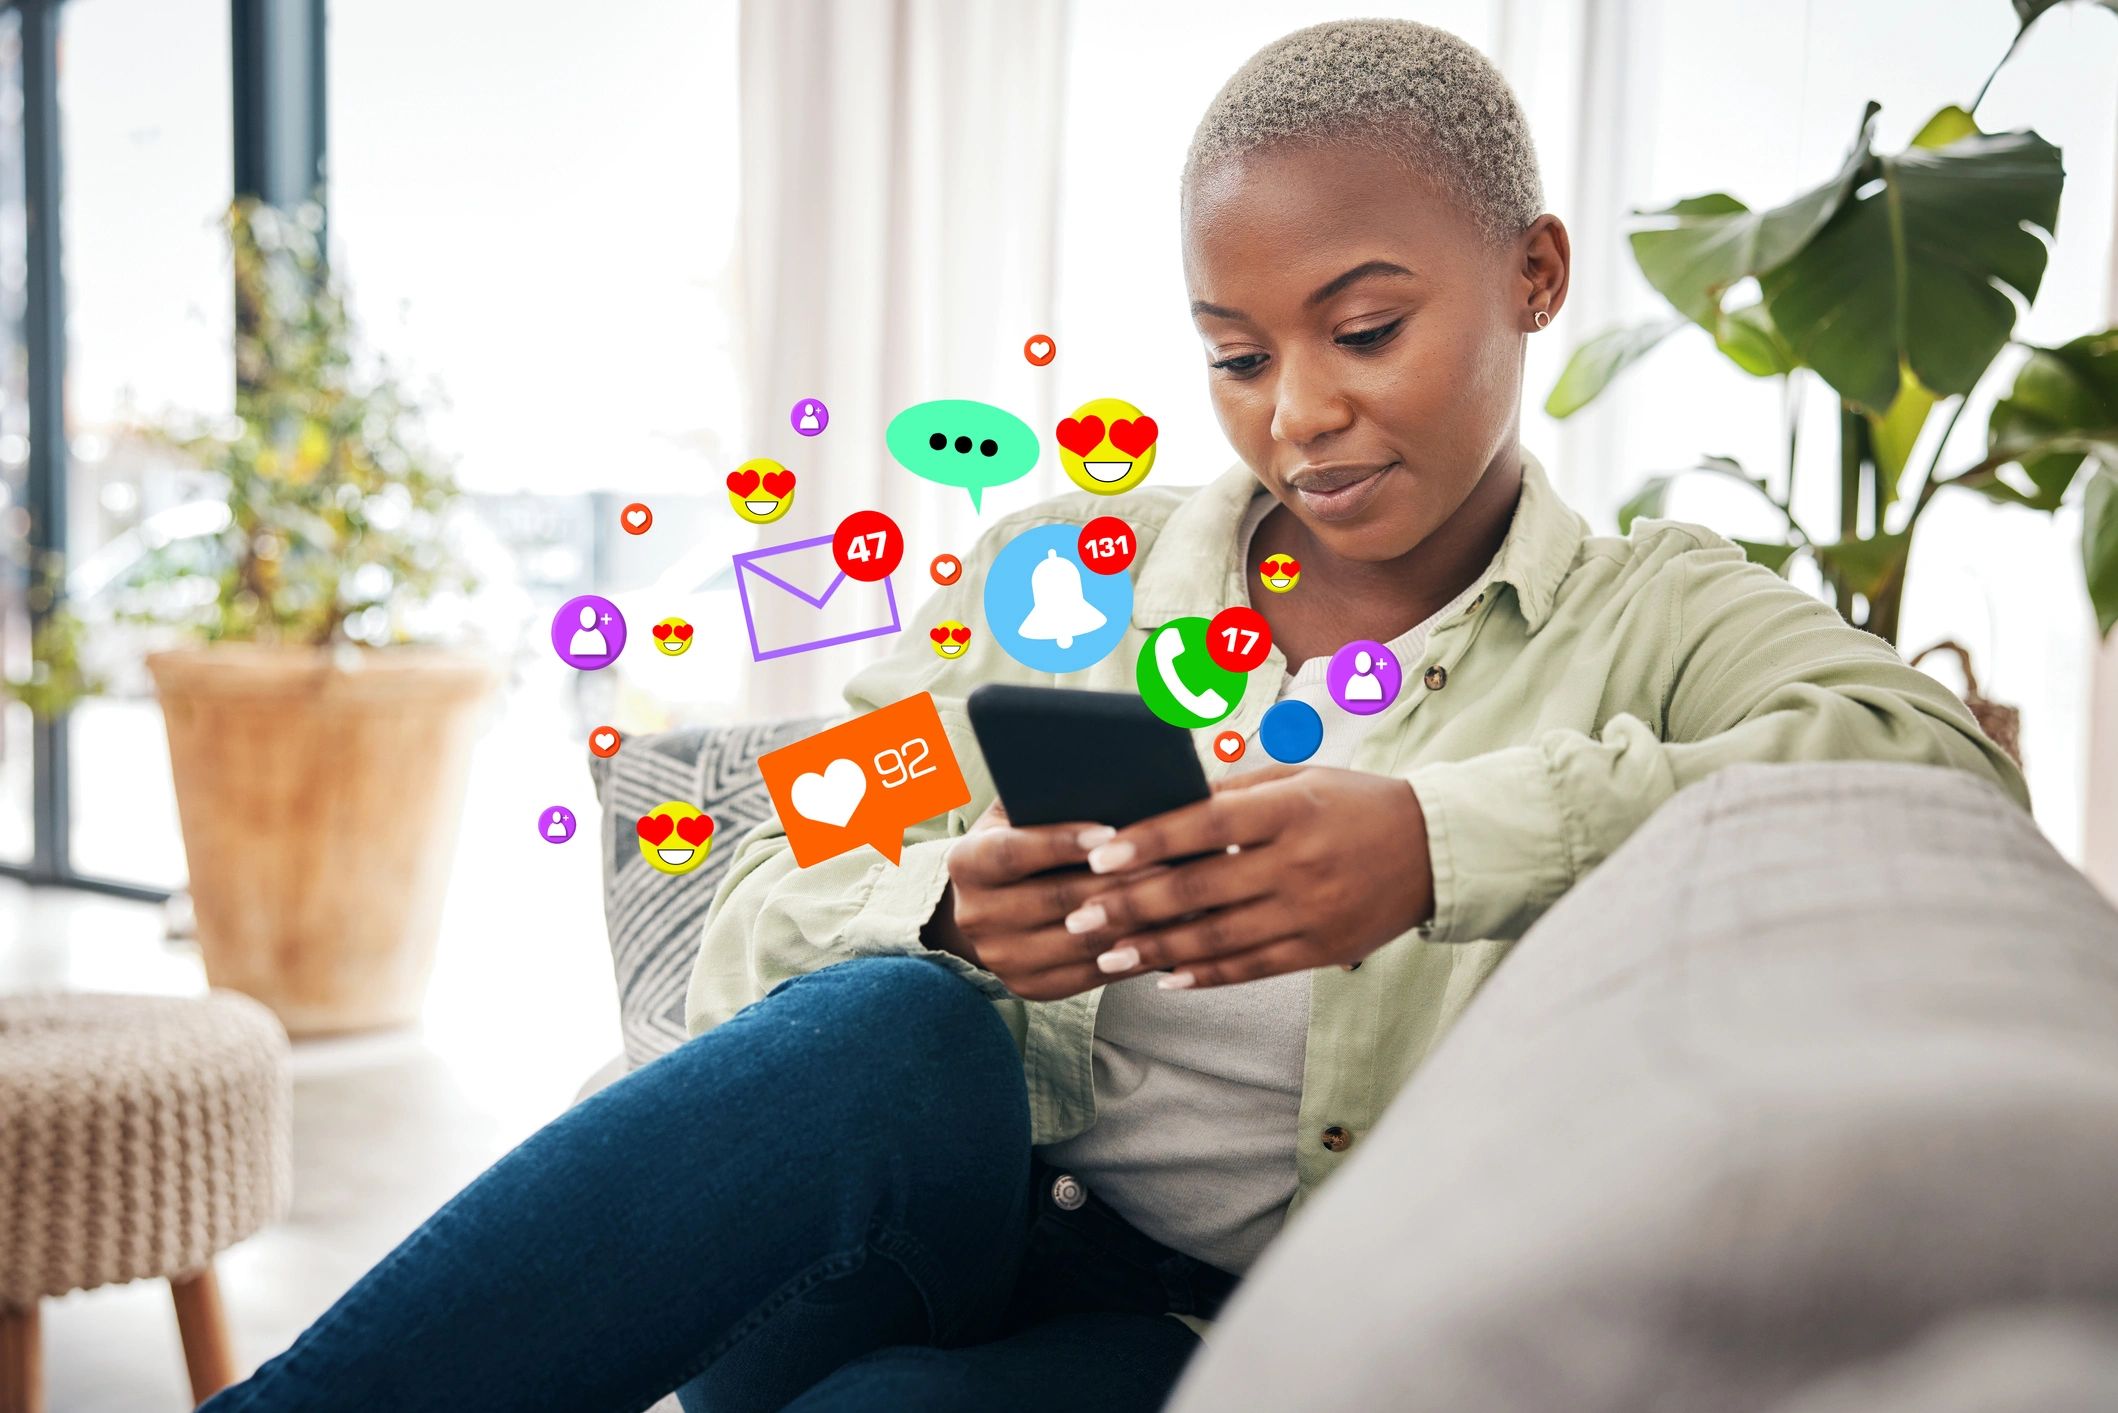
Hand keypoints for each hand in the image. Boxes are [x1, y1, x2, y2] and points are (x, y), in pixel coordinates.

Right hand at [926, 799, 1161, 1001]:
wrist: (986, 908)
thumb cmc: (1016, 844)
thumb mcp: (1014, 815)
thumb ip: (1043, 800)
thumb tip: (1104, 780)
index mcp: (966, 863)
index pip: (1013, 853)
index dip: (1061, 842)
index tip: (1110, 832)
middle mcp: (975, 916)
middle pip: (1056, 900)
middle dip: (1116, 882)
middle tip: (1168, 863)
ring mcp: (1001, 958)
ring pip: (1080, 942)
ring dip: (1134, 922)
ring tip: (1177, 898)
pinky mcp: (1030, 988)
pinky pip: (1091, 976)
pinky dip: (1132, 955)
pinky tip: (1165, 934)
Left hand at [1063, 764, 1434, 989]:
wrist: (1438, 849)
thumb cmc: (1355, 802)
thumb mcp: (1300, 778)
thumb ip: (1234, 791)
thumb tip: (1161, 802)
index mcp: (1288, 810)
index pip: (1203, 826)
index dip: (1147, 843)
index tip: (1098, 855)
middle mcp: (1298, 864)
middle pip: (1199, 890)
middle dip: (1131, 906)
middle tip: (1079, 916)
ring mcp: (1311, 912)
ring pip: (1218, 939)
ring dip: (1155, 950)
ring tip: (1107, 956)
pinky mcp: (1322, 950)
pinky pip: (1252, 968)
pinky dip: (1206, 974)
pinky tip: (1166, 976)